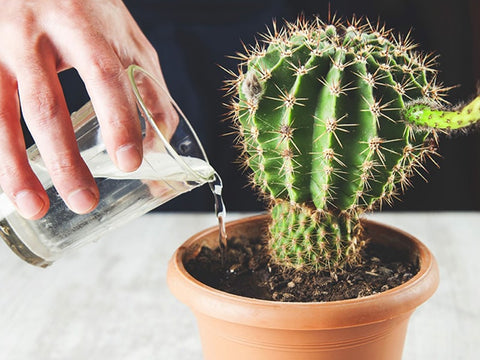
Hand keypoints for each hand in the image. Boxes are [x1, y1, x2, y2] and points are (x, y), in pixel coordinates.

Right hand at [0, 0, 172, 218]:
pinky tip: (5, 181)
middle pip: (47, 104)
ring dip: (15, 166)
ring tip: (34, 205)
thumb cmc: (89, 14)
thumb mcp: (127, 41)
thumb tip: (157, 148)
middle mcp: (35, 34)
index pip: (104, 76)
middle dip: (64, 159)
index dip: (117, 121)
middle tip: (83, 201)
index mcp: (84, 27)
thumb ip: (147, 90)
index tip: (128, 163)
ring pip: (1, 113)